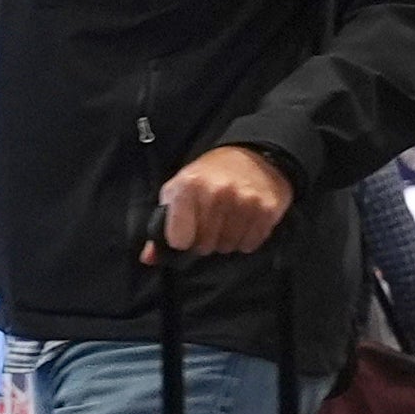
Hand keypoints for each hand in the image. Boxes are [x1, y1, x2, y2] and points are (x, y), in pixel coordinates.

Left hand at [151, 145, 294, 256]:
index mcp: (189, 186)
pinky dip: (245, 239)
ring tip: (228, 220)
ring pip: (227, 247)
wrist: (254, 154)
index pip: (178, 239)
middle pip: (204, 246)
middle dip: (205, 240)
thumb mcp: (179, 188)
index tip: (186, 231)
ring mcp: (244, 202)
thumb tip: (148, 258)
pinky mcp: (266, 210)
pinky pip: (249, 244)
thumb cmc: (210, 174)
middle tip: (211, 222)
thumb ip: (162, 223)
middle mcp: (217, 193)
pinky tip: (244, 221)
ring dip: (226, 240)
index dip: (182, 239)